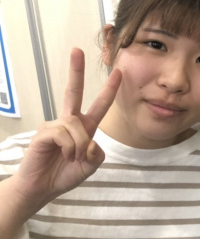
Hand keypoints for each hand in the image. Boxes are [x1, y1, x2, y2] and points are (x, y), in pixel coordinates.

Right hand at [14, 48, 121, 205]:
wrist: (42, 188)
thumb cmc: (64, 174)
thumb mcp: (90, 166)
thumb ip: (97, 154)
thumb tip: (90, 142)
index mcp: (84, 127)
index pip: (99, 104)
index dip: (109, 89)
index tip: (118, 71)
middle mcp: (69, 122)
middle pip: (73, 91)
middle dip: (76, 71)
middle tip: (77, 50)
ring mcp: (55, 125)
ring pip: (76, 126)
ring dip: (79, 146)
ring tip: (71, 158)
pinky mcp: (44, 132)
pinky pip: (64, 135)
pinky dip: (69, 148)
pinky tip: (64, 156)